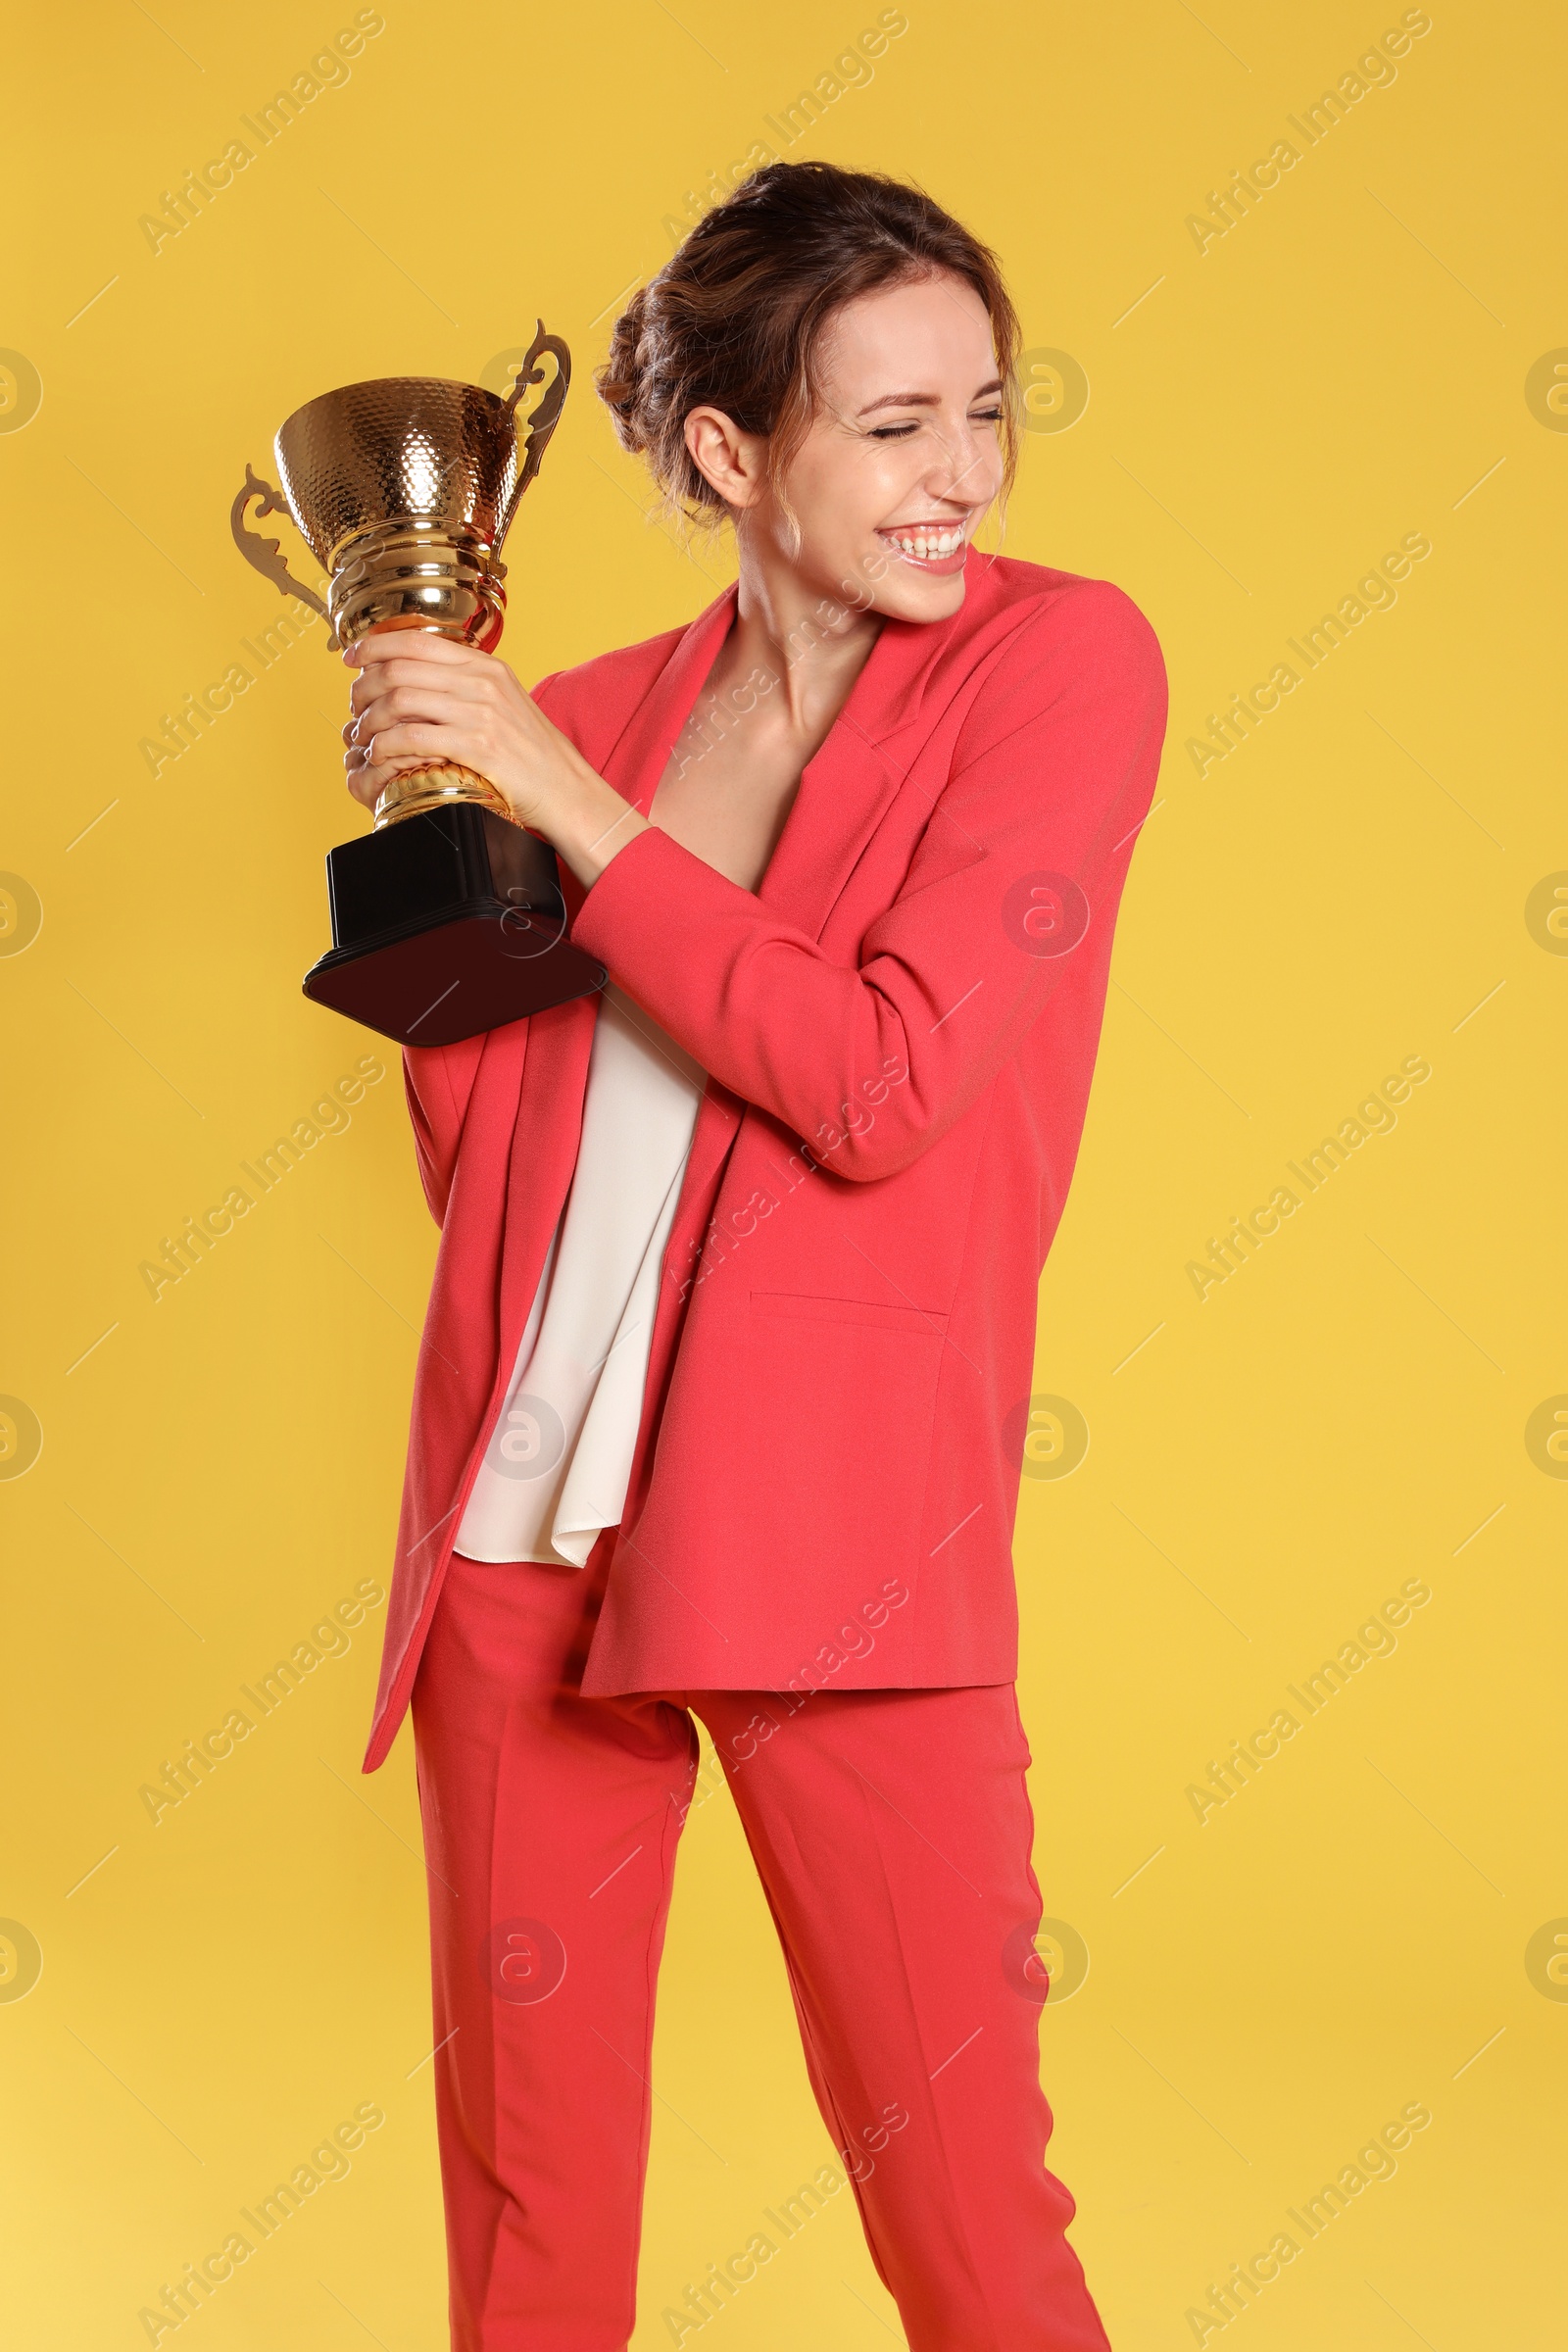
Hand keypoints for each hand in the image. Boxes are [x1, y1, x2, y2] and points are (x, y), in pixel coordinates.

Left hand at [342, 631, 648, 884]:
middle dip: (363, 687)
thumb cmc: (533, 755)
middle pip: (399, 668)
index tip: (352, 657)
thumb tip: (419, 678)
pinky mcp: (477, 747)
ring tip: (363, 735)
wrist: (568, 790)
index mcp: (486, 665)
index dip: (375, 644)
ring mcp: (480, 713)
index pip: (416, 640)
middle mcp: (482, 682)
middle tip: (354, 707)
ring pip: (399, 700)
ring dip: (369, 719)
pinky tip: (379, 755)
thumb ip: (466, 685)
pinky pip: (412, 736)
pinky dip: (385, 745)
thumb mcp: (504, 703)